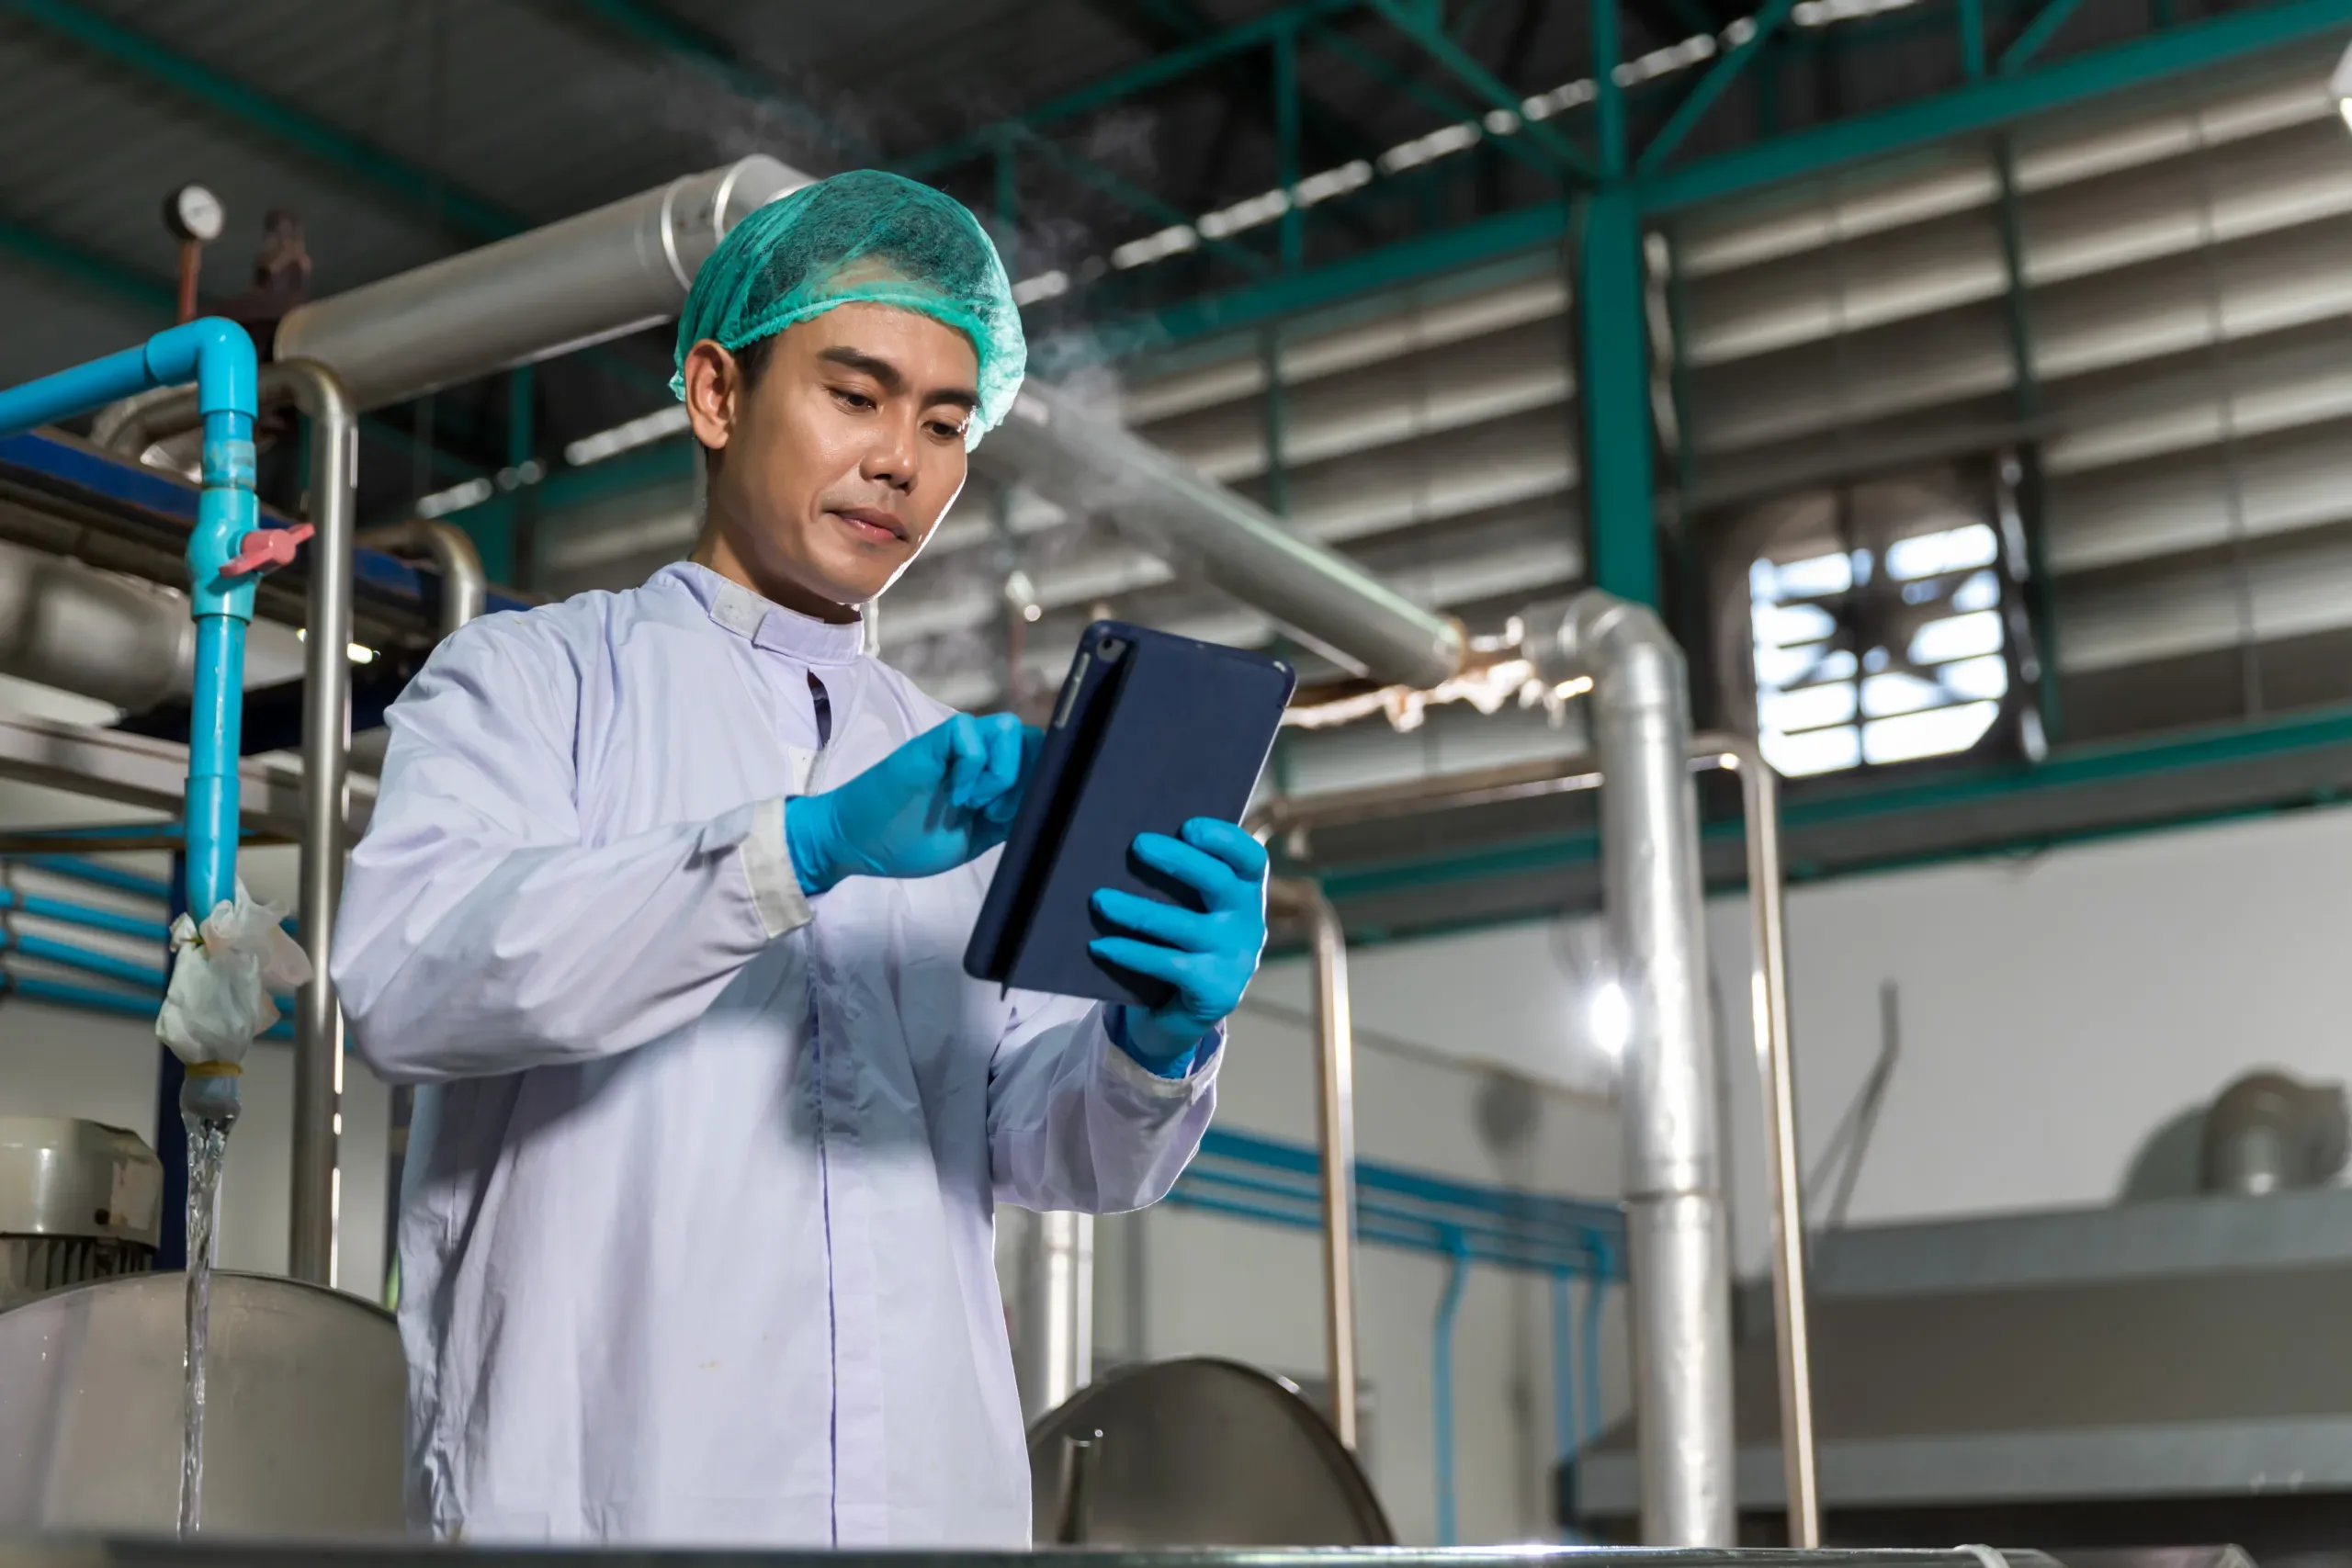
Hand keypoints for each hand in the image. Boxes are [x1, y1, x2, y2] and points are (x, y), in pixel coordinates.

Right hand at [785, 714, 1039, 894]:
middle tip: (997, 814)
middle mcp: (976, 755)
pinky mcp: (930, 743)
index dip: (1042, 780)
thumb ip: (1008, 820)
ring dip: (1002, 771)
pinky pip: (969, 732)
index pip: (1036, 757)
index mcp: (989, 777)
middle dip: (1029, 777)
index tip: (1023, 816)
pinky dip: (974, 766)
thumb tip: (1047, 807)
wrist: (856, 843)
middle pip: (1031, 738)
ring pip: (1008, 727)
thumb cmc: (907, 841)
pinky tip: (957, 795)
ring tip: (976, 805)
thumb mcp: (972, 838)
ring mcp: (954, 748)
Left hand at [1090, 818, 1268, 1071]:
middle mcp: (1249, 922)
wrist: (1189, 1010)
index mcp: (1248, 892)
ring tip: (1099, 899)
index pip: (1249, 858)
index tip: (1188, 826)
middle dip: (1178, 861)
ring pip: (1183, 926)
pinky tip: (1100, 945)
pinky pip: (1167, 965)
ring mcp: (1234, 958)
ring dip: (1138, 911)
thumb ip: (1182, 878)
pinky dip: (1130, 953)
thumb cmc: (1183, 940)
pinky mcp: (1214, 990)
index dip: (1225, 839)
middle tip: (1138, 845)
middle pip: (1217, 883)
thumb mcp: (1194, 907)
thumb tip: (1133, 845)